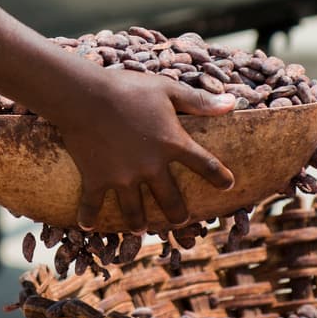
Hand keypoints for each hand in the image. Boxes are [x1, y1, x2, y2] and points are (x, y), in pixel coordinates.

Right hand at [53, 72, 236, 230]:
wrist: (84, 95)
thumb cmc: (127, 88)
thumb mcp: (167, 89)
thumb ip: (199, 100)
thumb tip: (232, 102)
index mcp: (172, 143)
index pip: (204, 164)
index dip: (219, 175)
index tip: (228, 185)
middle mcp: (150, 166)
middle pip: (170, 199)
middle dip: (177, 214)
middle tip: (180, 221)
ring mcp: (123, 177)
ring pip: (134, 210)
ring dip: (138, 222)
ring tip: (140, 229)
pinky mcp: (96, 178)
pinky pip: (92, 203)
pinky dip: (88, 216)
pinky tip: (87, 225)